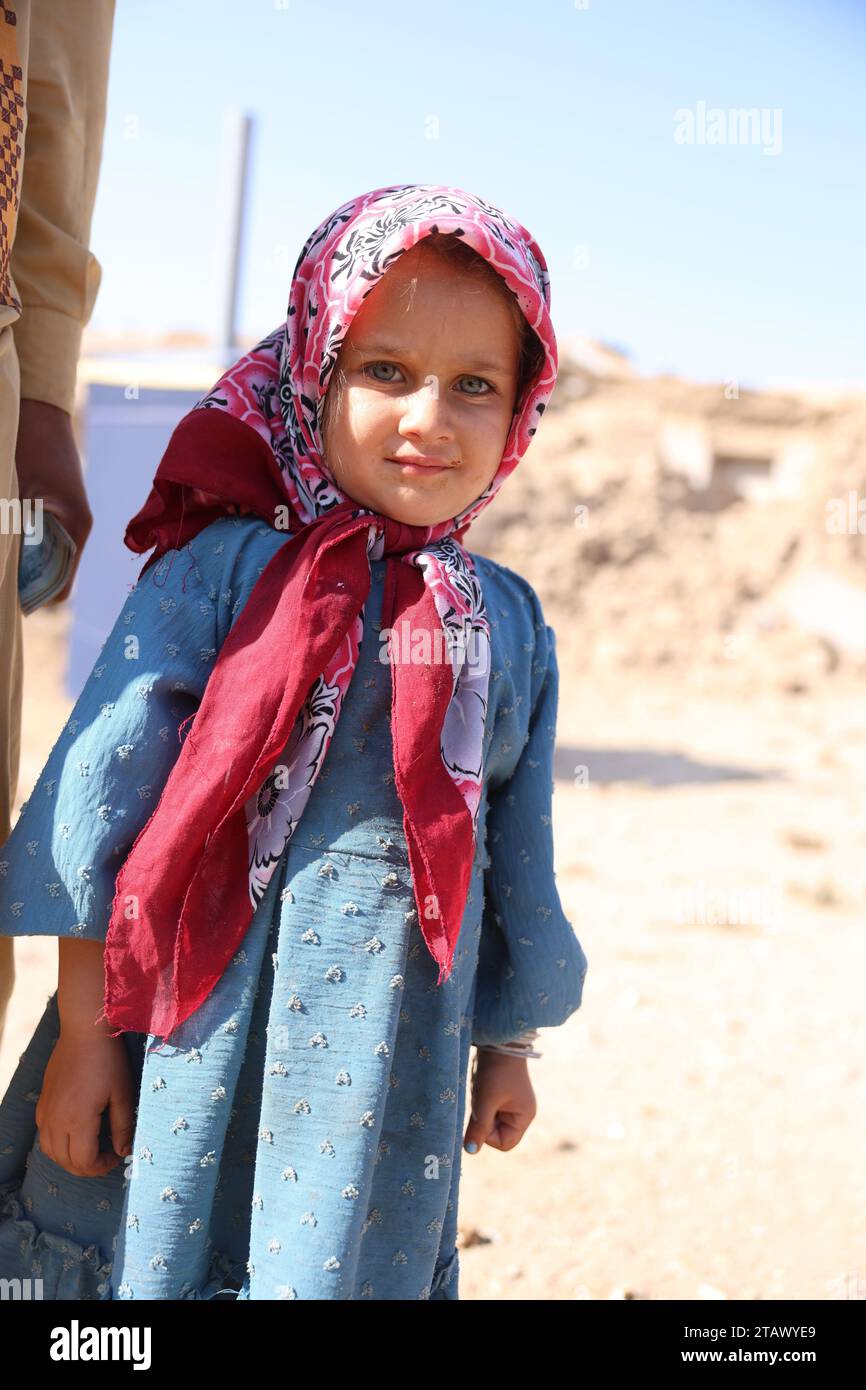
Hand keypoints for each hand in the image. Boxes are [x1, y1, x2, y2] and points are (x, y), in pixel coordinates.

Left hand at [15, 398, 92, 604]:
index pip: (59, 588)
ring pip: (47, 561)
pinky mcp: (59, 509)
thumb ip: (9, 532)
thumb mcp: (11, 490)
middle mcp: (76, 528)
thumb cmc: (25, 442)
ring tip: (4, 561)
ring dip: (24, 565)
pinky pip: (44, 541)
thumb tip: (2, 566)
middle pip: (52, 578)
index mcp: (73, 526)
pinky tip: (7, 539)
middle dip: (24, 584)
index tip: (3, 599)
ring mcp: (69, 519)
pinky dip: (25, 548)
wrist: (38, 404)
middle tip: (1, 584)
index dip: (30, 599)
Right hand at [35, 1030, 134, 1177]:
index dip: (101, 1167)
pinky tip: (75, 1134)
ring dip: (69, 1158)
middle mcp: (55, 1120)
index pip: (84, 1162)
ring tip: (91, 1149)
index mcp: (77, 1120)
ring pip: (50, 1151)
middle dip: (87, 1167)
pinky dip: (57, 1144)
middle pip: (65, 1162)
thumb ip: (123, 1126)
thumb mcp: (122, 1094)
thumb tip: (124, 1152)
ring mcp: (46, 1111)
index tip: (116, 1157)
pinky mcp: (42, 1103)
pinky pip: (44, 1135)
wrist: (84, 1031)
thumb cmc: (108, 1061)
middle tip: (106, 1157)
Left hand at [464, 1049, 536, 1153]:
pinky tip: (482, 1088)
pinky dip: (482, 1103)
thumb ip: (478, 1128)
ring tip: (482, 1092)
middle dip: (484, 1121)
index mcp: (524, 1117)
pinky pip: (490, 1110)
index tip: (480, 1116)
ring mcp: (514, 1104)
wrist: (499, 1041)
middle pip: (498, 1134)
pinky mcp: (504, 1096)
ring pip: (491, 1121)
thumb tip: (471, 1151)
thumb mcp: (485, 1102)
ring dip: (481, 1111)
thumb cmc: (495, 1072)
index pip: (504, 1143)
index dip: (488, 1136)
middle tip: (480, 1102)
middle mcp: (522, 1113)